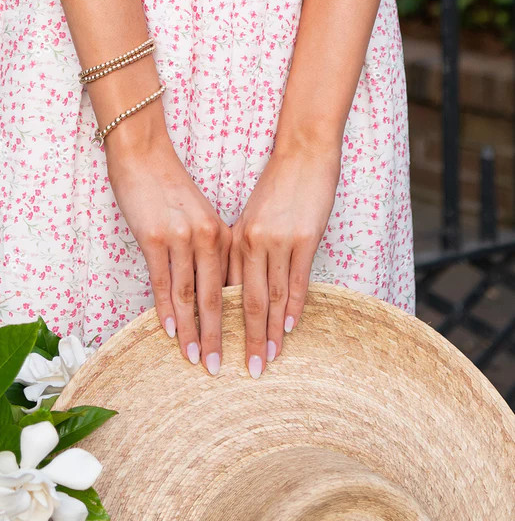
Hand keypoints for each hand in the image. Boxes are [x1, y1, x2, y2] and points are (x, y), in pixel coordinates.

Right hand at [106, 136, 231, 374]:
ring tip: (198, 360)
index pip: (235, 288)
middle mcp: (207, 239)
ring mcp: (181, 239)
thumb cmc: (169, 188)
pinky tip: (171, 333)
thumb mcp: (201, 219)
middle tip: (225, 368)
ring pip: (190, 296)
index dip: (244, 322)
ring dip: (193, 332)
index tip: (249, 348)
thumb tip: (213, 291)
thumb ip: (209, 253)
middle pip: (216, 299)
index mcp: (224, 235)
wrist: (142, 153)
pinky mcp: (154, 239)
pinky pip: (163, 282)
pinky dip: (167, 311)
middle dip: (220, 337)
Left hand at [226, 142, 340, 376]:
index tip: (216, 348)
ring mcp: (277, 241)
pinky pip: (296, 280)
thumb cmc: (278, 185)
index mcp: (235, 239)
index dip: (220, 323)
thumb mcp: (252, 218)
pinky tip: (289, 329)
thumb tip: (239, 287)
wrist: (303, 150)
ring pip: (270, 297)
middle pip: (246, 302)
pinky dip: (292, 307)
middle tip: (243, 370)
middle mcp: (252, 243)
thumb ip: (245, 251)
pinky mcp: (303, 237)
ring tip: (267, 359)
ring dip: (269, 332)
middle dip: (244, 338)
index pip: (226, 291)